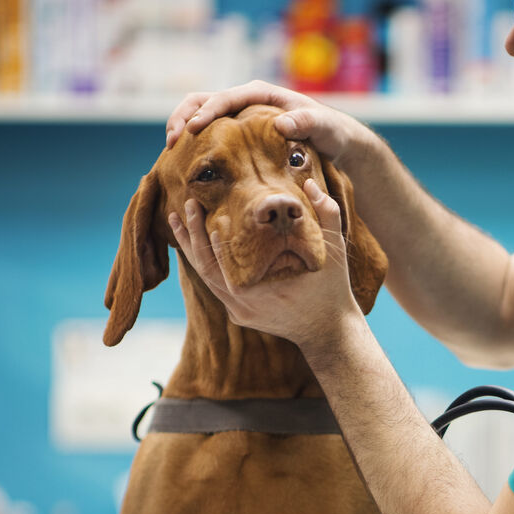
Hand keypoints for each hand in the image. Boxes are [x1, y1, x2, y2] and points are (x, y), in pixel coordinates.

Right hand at [165, 80, 371, 167]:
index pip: (225, 97)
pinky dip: (193, 142)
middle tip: (171, 141)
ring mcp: (239, 115)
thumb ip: (306, 123)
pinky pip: (209, 132)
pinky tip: (185, 160)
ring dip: (182, 128)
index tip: (193, 129)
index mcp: (260, 93)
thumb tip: (281, 123)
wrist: (332, 140)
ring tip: (171, 150)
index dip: (207, 112)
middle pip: (203, 100)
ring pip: (200, 114)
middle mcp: (245, 99)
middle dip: (184, 117)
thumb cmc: (329, 131)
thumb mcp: (323, 127)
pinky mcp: (237, 131)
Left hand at [168, 178, 361, 354]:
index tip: (206, 213)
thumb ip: (327, 214)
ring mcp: (238, 312)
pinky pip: (213, 285)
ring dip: (191, 248)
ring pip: (205, 278)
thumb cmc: (332, 290)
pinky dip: (203, 262)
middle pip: (206, 269)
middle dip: (193, 236)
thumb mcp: (335, 253)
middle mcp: (243, 305)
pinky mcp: (238, 314)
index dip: (210, 239)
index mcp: (263, 291)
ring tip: (177, 220)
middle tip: (186, 206)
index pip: (226, 263)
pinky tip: (194, 242)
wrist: (328, 331)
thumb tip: (308, 182)